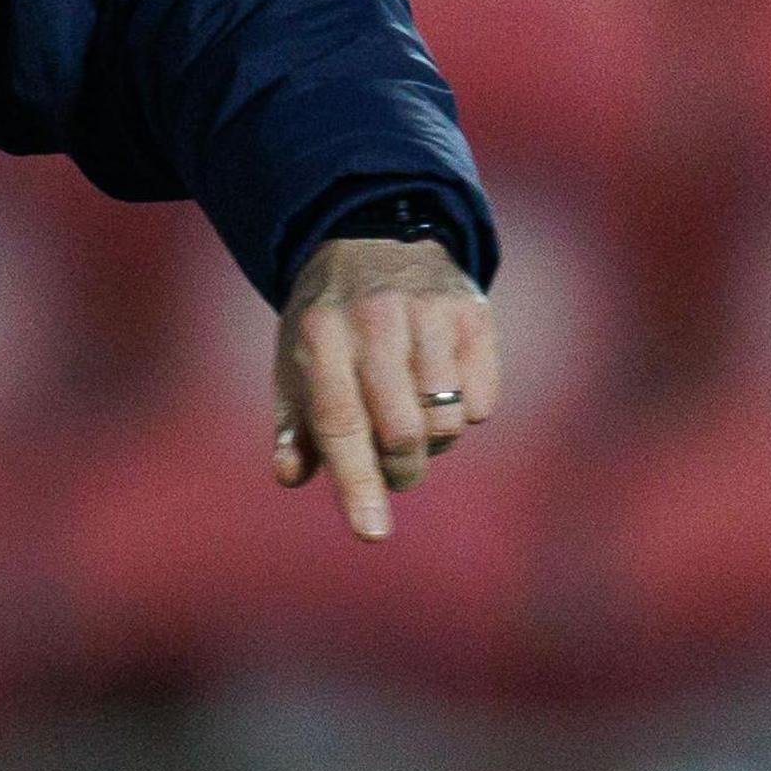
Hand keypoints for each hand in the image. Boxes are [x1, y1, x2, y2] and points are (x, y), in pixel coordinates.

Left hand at [271, 235, 500, 540]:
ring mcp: (427, 314)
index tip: (372, 533)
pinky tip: (443, 383)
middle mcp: (373, 322)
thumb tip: (289, 475)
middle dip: (401, 469)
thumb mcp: (296, 364)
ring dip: (434, 441)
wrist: (371, 236)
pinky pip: (482, 402)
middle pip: (403, 433)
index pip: (340, 424)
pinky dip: (466, 411)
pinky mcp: (471, 312)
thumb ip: (295, 427)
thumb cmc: (327, 321)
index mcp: (319, 338)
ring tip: (414, 416)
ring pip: (446, 421)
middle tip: (395, 465)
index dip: (358, 483)